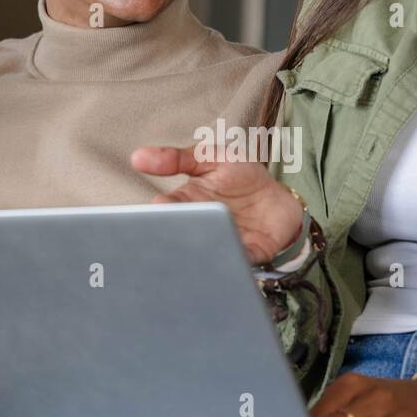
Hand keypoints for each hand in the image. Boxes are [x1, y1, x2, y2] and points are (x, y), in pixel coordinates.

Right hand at [130, 145, 304, 264]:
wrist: (280, 195)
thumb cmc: (241, 176)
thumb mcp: (210, 157)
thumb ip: (177, 158)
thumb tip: (137, 157)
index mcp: (186, 203)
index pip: (167, 209)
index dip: (163, 209)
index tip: (160, 205)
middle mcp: (200, 227)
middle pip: (181, 235)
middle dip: (177, 233)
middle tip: (177, 227)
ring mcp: (223, 241)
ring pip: (206, 252)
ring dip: (202, 249)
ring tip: (203, 240)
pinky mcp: (249, 254)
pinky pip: (239, 259)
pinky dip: (235, 256)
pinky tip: (232, 250)